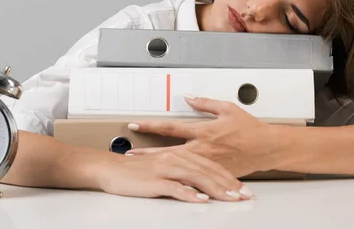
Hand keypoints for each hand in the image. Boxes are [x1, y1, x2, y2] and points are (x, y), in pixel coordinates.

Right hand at [94, 148, 253, 202]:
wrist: (110, 169)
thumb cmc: (135, 170)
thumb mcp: (164, 164)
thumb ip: (182, 168)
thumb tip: (200, 181)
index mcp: (180, 152)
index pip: (210, 165)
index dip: (228, 176)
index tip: (242, 187)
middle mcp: (176, 157)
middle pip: (208, 171)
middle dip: (228, 184)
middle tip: (243, 195)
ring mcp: (166, 168)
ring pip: (197, 177)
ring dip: (216, 189)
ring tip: (230, 198)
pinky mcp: (155, 180)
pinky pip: (176, 187)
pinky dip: (190, 193)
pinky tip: (201, 200)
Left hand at [124, 95, 277, 177]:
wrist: (267, 148)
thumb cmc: (250, 128)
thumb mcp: (228, 108)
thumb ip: (205, 103)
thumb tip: (189, 98)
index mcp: (204, 130)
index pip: (171, 127)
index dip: (151, 126)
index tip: (136, 125)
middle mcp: (202, 148)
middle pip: (168, 151)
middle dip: (147, 153)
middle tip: (130, 154)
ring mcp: (206, 163)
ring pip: (176, 166)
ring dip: (158, 166)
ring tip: (142, 168)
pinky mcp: (213, 173)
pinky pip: (193, 177)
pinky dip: (179, 178)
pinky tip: (168, 180)